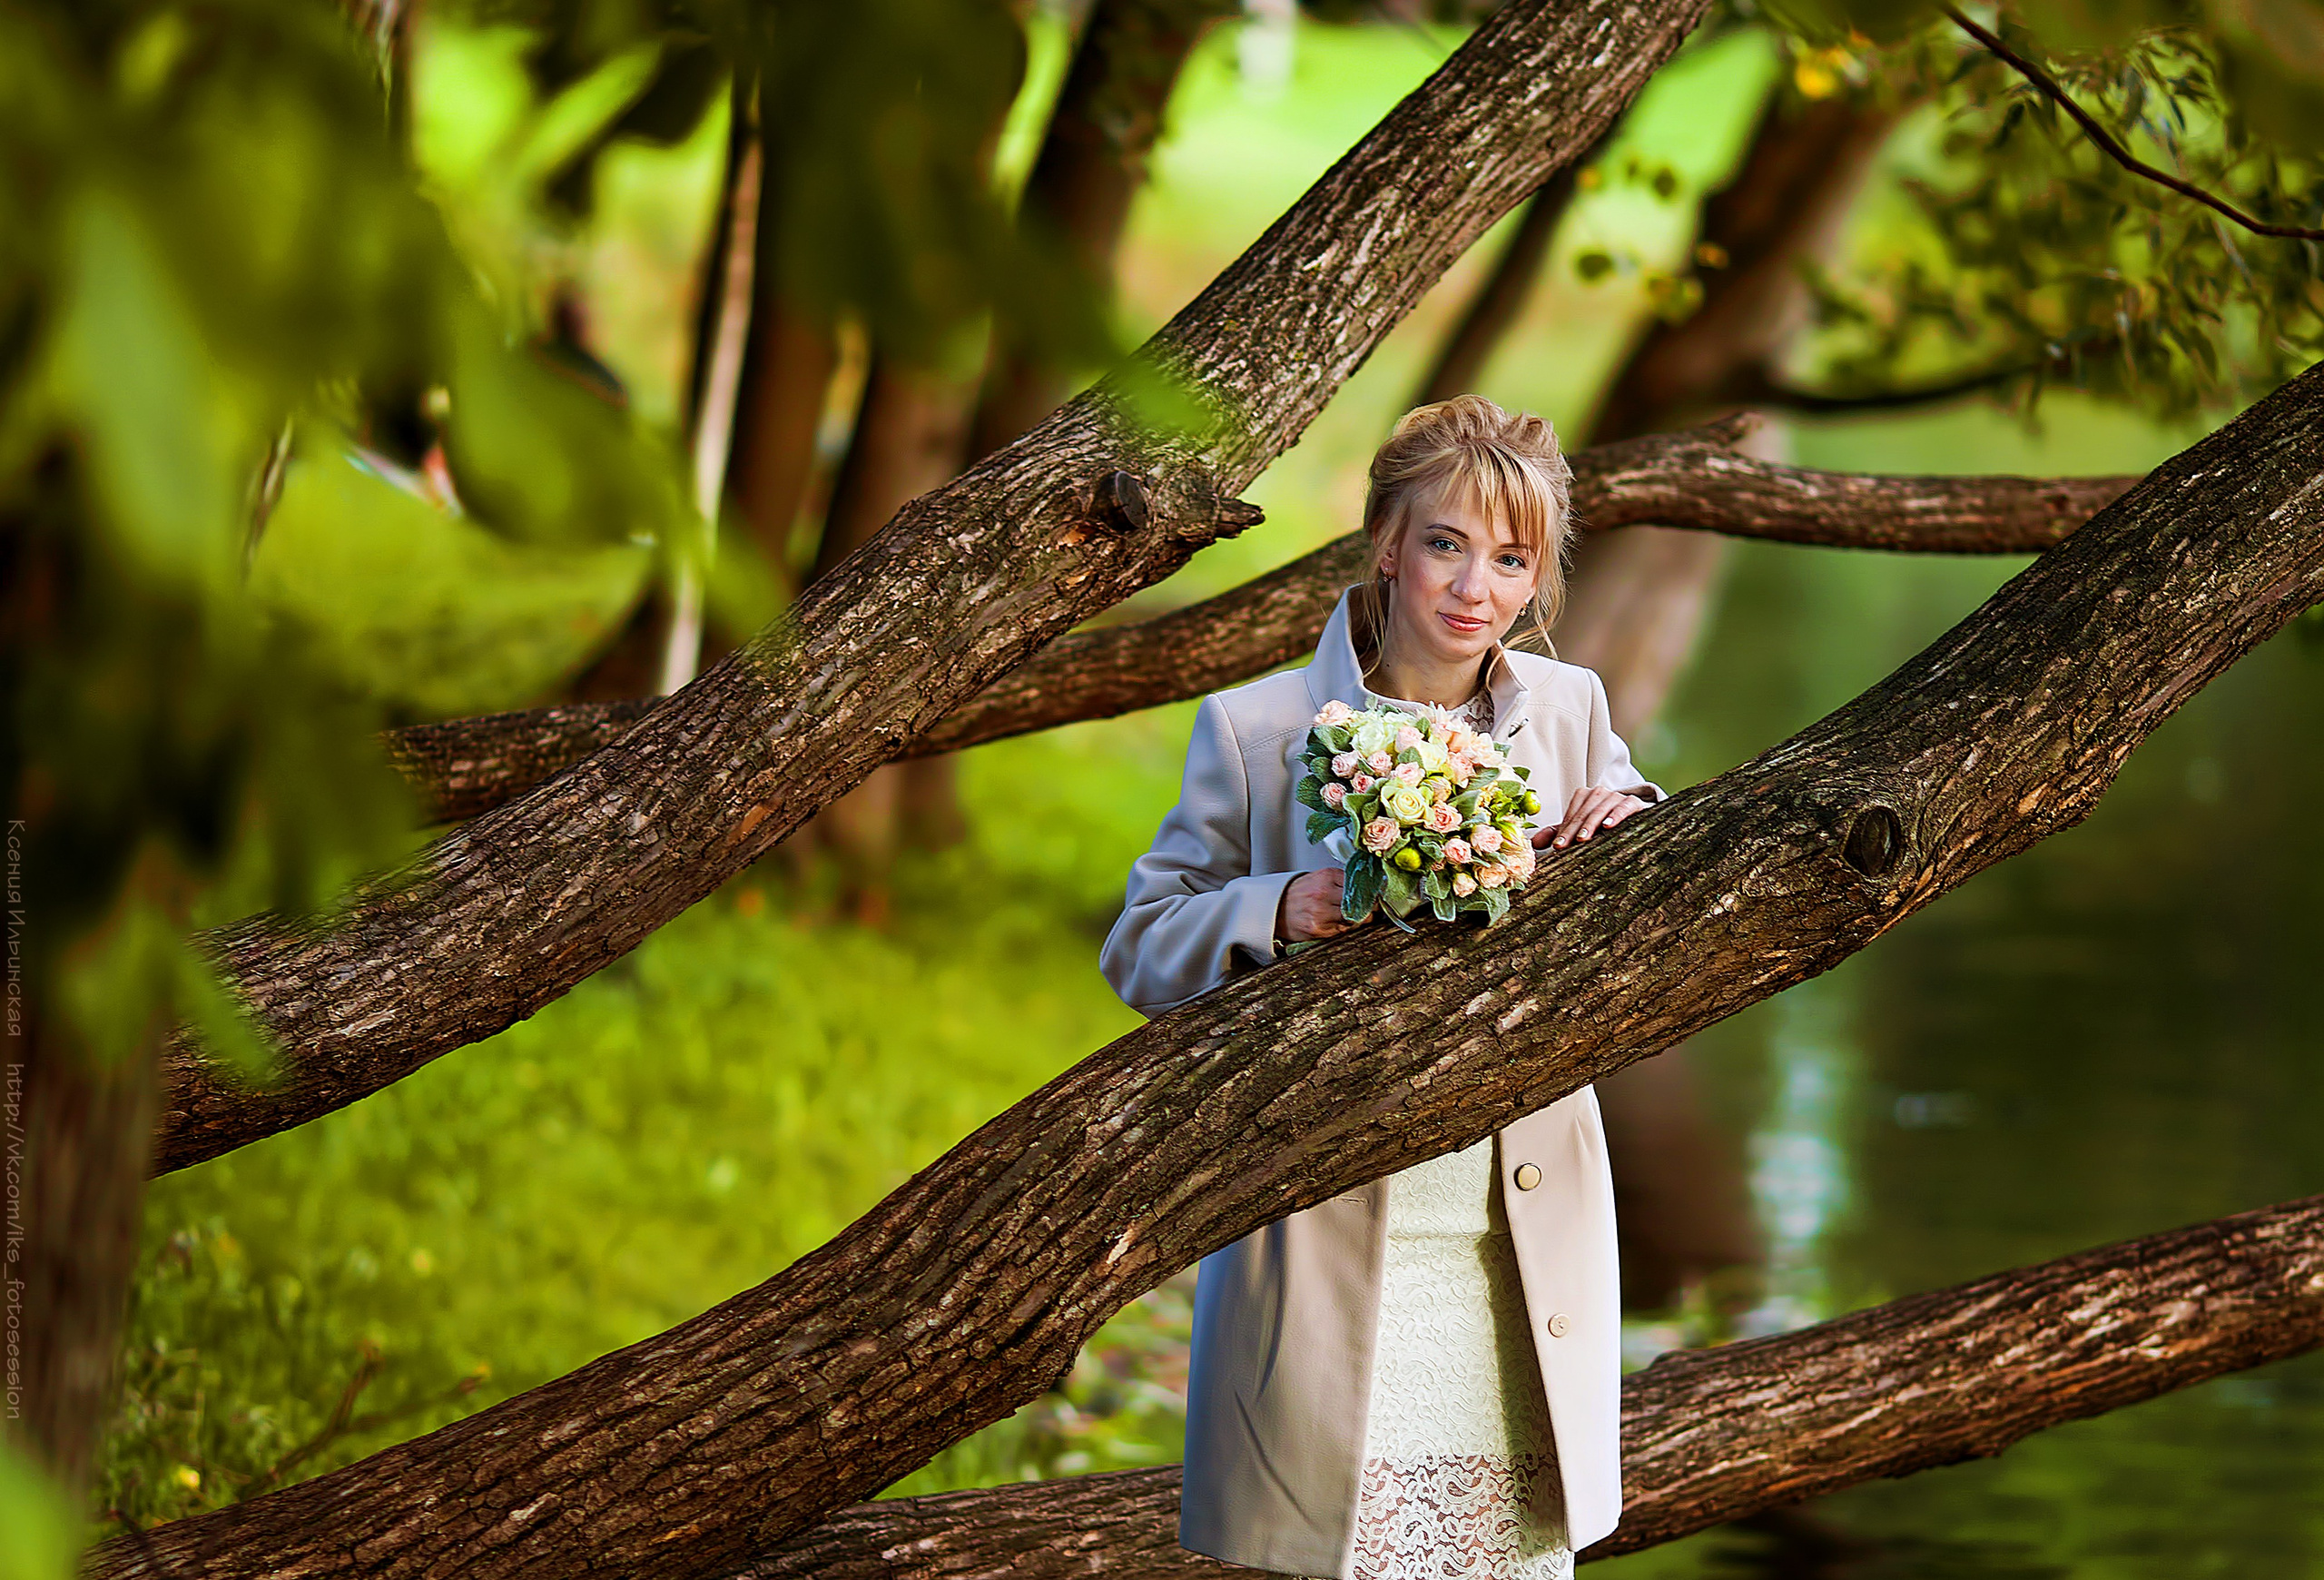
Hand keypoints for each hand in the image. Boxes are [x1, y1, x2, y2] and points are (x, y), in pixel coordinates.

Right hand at [1276, 867, 1364, 943]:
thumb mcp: (1317, 878)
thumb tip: (1366, 889)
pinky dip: (1344, 928)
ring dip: (1358, 920)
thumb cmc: (1297, 894)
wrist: (1274, 908)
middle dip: (1368, 908)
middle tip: (1371, 911)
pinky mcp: (1318, 928)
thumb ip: (1339, 882)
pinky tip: (1338, 924)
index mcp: (1327, 876)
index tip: (1375, 898)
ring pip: (1353, 918)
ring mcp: (1321, 911)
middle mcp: (1324, 892)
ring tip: (1354, 918)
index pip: (1360, 885)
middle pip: (1360, 902)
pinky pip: (1341, 930)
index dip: (1371, 894)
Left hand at [1535, 787, 1649, 852]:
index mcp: (1584, 797)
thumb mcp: (1579, 828)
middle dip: (1573, 830)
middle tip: (1565, 845)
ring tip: (1583, 838)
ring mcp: (1616, 796)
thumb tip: (1534, 844)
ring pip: (1601, 809)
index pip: (1571, 814)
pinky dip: (1616, 815)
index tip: (1557, 847)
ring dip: (1591, 824)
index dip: (1563, 831)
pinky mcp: (1633, 802)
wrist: (1634, 818)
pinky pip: (1624, 806)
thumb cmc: (1602, 824)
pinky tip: (1608, 825)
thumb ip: (1557, 833)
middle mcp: (1598, 793)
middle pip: (1583, 813)